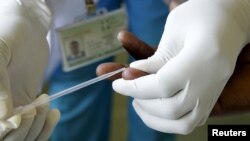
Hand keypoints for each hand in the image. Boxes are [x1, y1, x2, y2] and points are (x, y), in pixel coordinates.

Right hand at [0, 0, 59, 139]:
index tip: (19, 117)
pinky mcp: (28, 107)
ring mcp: (12, 110)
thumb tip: (7, 118)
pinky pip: (37, 127)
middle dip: (23, 129)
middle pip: (9, 138)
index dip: (4, 130)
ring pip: (24, 136)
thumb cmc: (9, 37)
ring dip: (38, 126)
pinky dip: (47, 126)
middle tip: (33, 110)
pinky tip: (54, 112)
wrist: (27, 31)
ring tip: (45, 102)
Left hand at [98, 31, 249, 115]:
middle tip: (126, 89)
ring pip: (182, 123)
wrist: (232, 22)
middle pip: (171, 108)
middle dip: (142, 101)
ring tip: (137, 101)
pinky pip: (190, 122)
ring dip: (154, 117)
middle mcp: (211, 81)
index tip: (117, 84)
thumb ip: (156, 56)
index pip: (162, 84)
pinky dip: (167, 121)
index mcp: (203, 57)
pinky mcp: (212, 99)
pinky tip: (152, 107)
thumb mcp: (177, 28)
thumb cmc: (204, 15)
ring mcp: (213, 93)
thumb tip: (133, 74)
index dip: (135, 86)